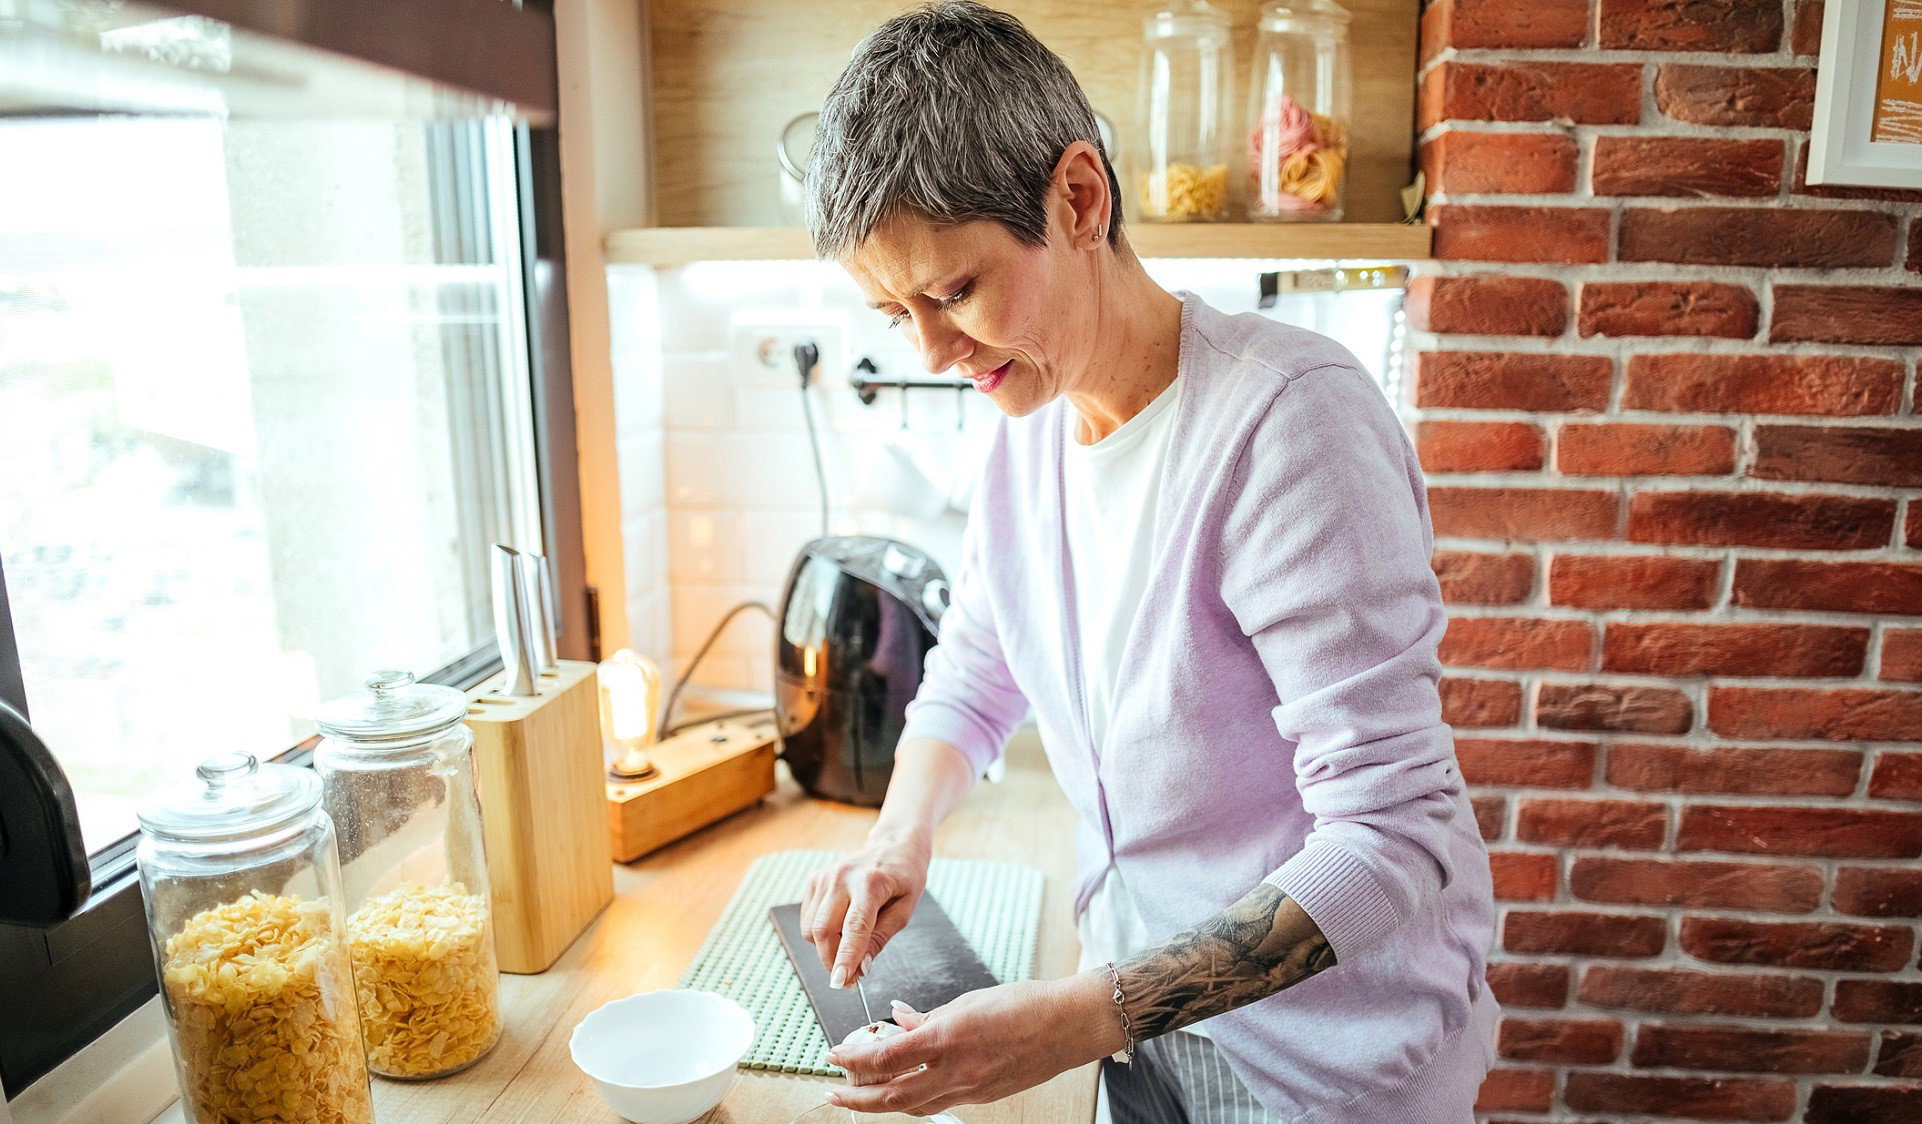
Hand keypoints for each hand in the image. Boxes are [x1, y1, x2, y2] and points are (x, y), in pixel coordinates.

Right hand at [800, 829, 931, 987]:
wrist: (892, 846)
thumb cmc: (904, 878)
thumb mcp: (904, 911)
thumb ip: (880, 939)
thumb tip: (860, 968)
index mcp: (871, 883)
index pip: (854, 927)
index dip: (846, 958)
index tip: (841, 982)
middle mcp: (842, 877)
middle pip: (824, 930)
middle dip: (832, 961)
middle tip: (849, 979)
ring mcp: (825, 877)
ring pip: (811, 929)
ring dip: (827, 948)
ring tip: (850, 944)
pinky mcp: (814, 880)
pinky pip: (808, 920)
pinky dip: (820, 933)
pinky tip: (840, 927)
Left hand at [824, 973, 1125, 1115]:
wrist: (1067, 1026)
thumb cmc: (1024, 1005)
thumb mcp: (967, 1001)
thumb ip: (928, 1016)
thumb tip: (898, 1018)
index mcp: (948, 1038)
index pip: (885, 1057)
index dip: (853, 1060)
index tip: (834, 1056)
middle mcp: (956, 1070)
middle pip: (892, 1095)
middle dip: (857, 1097)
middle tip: (835, 1092)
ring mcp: (970, 1089)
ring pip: (912, 1106)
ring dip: (881, 1104)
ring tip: (860, 1097)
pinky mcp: (982, 1097)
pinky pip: (937, 1104)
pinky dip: (912, 1101)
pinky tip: (902, 1091)